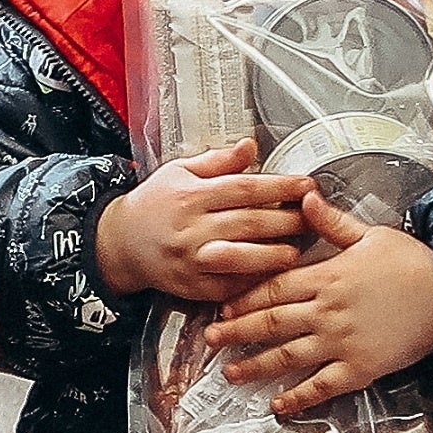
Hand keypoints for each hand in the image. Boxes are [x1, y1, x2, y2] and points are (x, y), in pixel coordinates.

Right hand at [92, 138, 315, 302]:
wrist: (119, 244)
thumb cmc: (153, 205)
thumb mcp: (178, 172)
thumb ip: (217, 161)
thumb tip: (251, 146)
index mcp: (190, 195)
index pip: (245, 188)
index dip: (281, 187)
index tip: (307, 185)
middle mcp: (191, 228)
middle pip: (251, 222)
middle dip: (289, 220)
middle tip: (314, 217)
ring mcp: (191, 260)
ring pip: (243, 257)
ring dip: (275, 254)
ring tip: (296, 248)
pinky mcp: (192, 286)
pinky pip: (231, 285)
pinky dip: (254, 280)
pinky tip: (271, 272)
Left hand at [204, 190, 432, 411]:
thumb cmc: (414, 264)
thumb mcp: (371, 235)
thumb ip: (331, 222)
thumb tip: (302, 196)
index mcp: (327, 276)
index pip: (273, 288)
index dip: (244, 298)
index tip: (222, 306)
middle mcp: (328, 310)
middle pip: (271, 322)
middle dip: (236, 331)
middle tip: (210, 339)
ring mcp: (343, 342)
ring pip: (288, 355)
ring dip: (256, 365)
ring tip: (230, 373)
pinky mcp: (361, 367)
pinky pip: (323, 385)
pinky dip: (298, 396)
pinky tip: (278, 404)